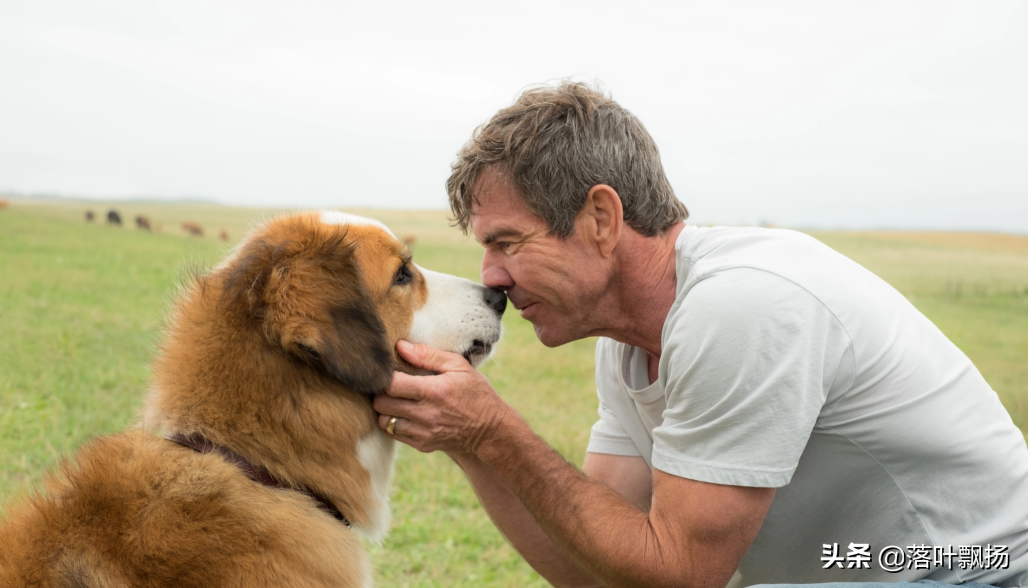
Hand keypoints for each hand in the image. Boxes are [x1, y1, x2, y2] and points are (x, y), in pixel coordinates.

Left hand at [373, 340, 514, 454]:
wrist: (490, 430)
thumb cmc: (475, 392)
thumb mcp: (459, 367)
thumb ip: (428, 355)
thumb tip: (401, 347)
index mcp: (434, 391)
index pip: (391, 384)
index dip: (384, 376)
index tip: (389, 371)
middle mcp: (426, 414)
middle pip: (382, 403)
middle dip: (381, 392)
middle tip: (391, 385)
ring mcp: (423, 432)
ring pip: (384, 421)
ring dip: (386, 409)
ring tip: (397, 400)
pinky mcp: (422, 445)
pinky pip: (394, 434)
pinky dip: (394, 423)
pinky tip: (406, 413)